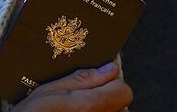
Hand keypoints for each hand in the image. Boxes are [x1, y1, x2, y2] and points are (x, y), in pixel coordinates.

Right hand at [11, 62, 132, 111]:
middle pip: (121, 104)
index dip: (111, 82)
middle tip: (82, 97)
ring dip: (102, 109)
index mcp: (92, 105)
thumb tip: (110, 68)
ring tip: (78, 109)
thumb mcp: (52, 90)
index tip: (97, 80)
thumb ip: (83, 79)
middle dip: (106, 97)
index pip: (124, 90)